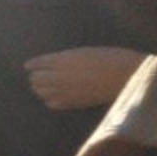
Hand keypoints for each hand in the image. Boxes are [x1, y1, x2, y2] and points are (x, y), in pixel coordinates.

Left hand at [23, 47, 143, 110]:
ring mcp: (65, 91)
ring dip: (41, 88)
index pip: (37, 64)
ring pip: (41, 92)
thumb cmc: (110, 57)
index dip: (32, 65)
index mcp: (62, 60)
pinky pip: (52, 104)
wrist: (127, 75)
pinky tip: (56, 97)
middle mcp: (58, 76)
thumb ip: (65, 58)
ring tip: (45, 86)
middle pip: (35, 79)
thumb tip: (52, 62)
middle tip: (38, 76)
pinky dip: (51, 100)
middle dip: (36, 77)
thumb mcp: (84, 51)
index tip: (29, 66)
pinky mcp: (73, 103)